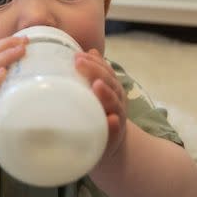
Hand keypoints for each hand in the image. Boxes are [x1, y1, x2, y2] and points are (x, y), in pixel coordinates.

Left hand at [75, 49, 127, 168]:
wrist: (109, 146)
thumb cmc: (96, 115)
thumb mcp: (93, 94)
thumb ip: (91, 75)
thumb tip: (89, 50)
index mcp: (110, 90)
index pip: (105, 71)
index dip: (95, 61)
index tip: (79, 55)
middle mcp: (116, 102)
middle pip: (110, 84)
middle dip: (96, 71)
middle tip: (79, 63)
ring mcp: (117, 120)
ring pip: (115, 104)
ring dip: (107, 94)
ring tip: (97, 85)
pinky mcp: (113, 139)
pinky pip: (115, 132)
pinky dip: (114, 126)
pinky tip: (111, 120)